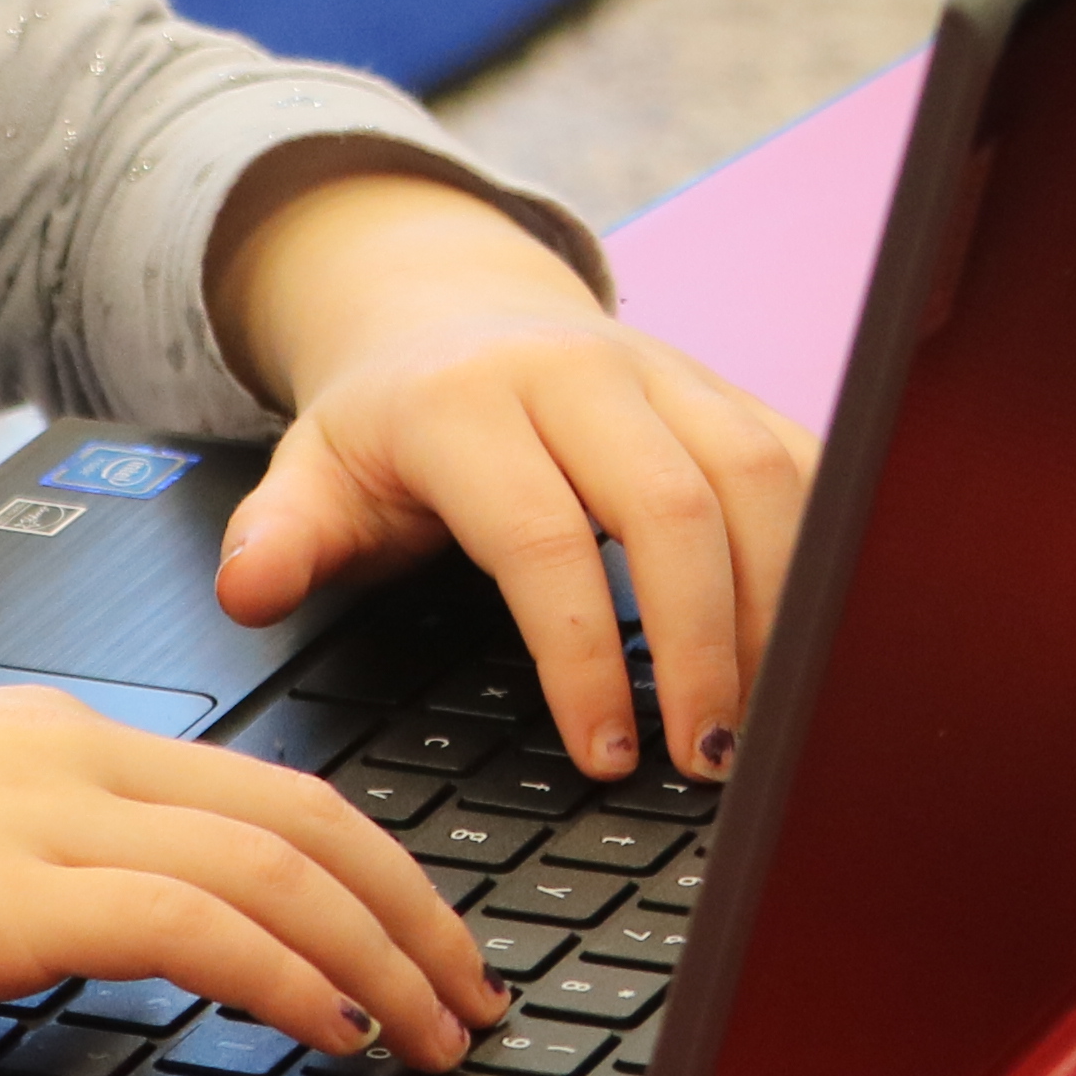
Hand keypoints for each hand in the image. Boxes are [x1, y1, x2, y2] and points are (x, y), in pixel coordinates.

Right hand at [0, 687, 501, 1067]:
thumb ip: (23, 860)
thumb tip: (88, 930)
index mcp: (60, 731)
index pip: (264, 783)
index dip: (368, 862)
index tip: (420, 931)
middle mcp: (75, 753)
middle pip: (306, 814)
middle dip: (411, 910)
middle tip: (471, 991)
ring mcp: (45, 814)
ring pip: (275, 867)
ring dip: (376, 957)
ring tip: (428, 1031)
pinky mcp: (7, 893)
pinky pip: (193, 926)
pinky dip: (282, 976)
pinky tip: (325, 1029)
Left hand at [211, 171, 816, 781]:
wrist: (450, 312)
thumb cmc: (388, 427)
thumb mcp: (308, 477)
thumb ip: (279, 539)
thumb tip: (251, 590)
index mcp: (467, 402)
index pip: (543, 538)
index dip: (583, 655)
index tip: (606, 758)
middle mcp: (579, 373)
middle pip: (676, 507)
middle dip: (707, 646)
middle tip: (708, 763)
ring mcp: (666, 373)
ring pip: (759, 479)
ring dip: (782, 608)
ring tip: (771, 722)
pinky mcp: (725, 389)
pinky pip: (801, 459)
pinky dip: (824, 552)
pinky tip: (817, 644)